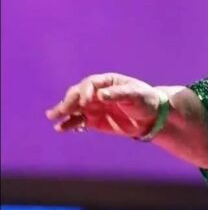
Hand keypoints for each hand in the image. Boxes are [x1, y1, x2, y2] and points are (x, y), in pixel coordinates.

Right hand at [45, 73, 162, 137]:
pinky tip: (61, 128)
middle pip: (77, 94)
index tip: (85, 102)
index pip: (90, 83)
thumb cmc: (145, 100)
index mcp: (107, 81)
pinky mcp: (93, 120)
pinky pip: (78, 121)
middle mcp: (96, 92)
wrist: (151, 117)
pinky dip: (69, 124)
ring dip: (63, 112)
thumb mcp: (135, 95)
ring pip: (74, 107)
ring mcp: (93, 106)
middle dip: (68, 101)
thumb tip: (100, 95)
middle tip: (61, 110)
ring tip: (53, 117)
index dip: (85, 92)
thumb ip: (118, 94)